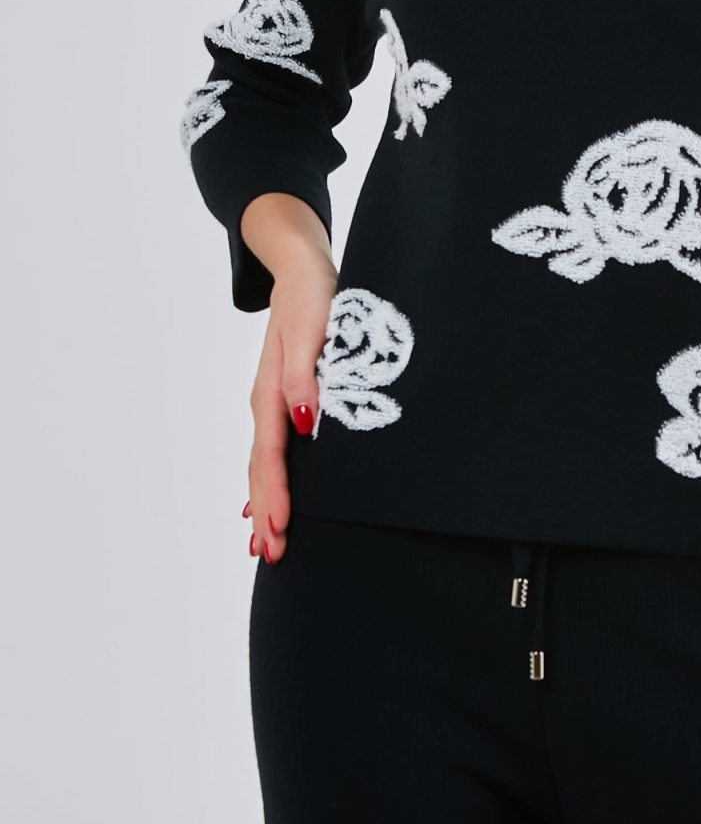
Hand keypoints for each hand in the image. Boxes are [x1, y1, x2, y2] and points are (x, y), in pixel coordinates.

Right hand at [240, 195, 338, 565]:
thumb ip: (305, 378)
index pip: (272, 455)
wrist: (302, 268)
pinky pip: (270, 450)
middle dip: (265, 512)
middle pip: (262, 468)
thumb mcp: (313, 330)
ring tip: (262, 543)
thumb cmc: (315, 296)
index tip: (275, 529)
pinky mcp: (284, 398)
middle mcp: (267, 402)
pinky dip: (265, 481)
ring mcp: (272, 402)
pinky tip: (262, 502)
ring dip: (263, 503)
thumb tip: (301, 423)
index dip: (274, 494)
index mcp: (273, 392)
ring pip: (264, 464)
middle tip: (269, 556)